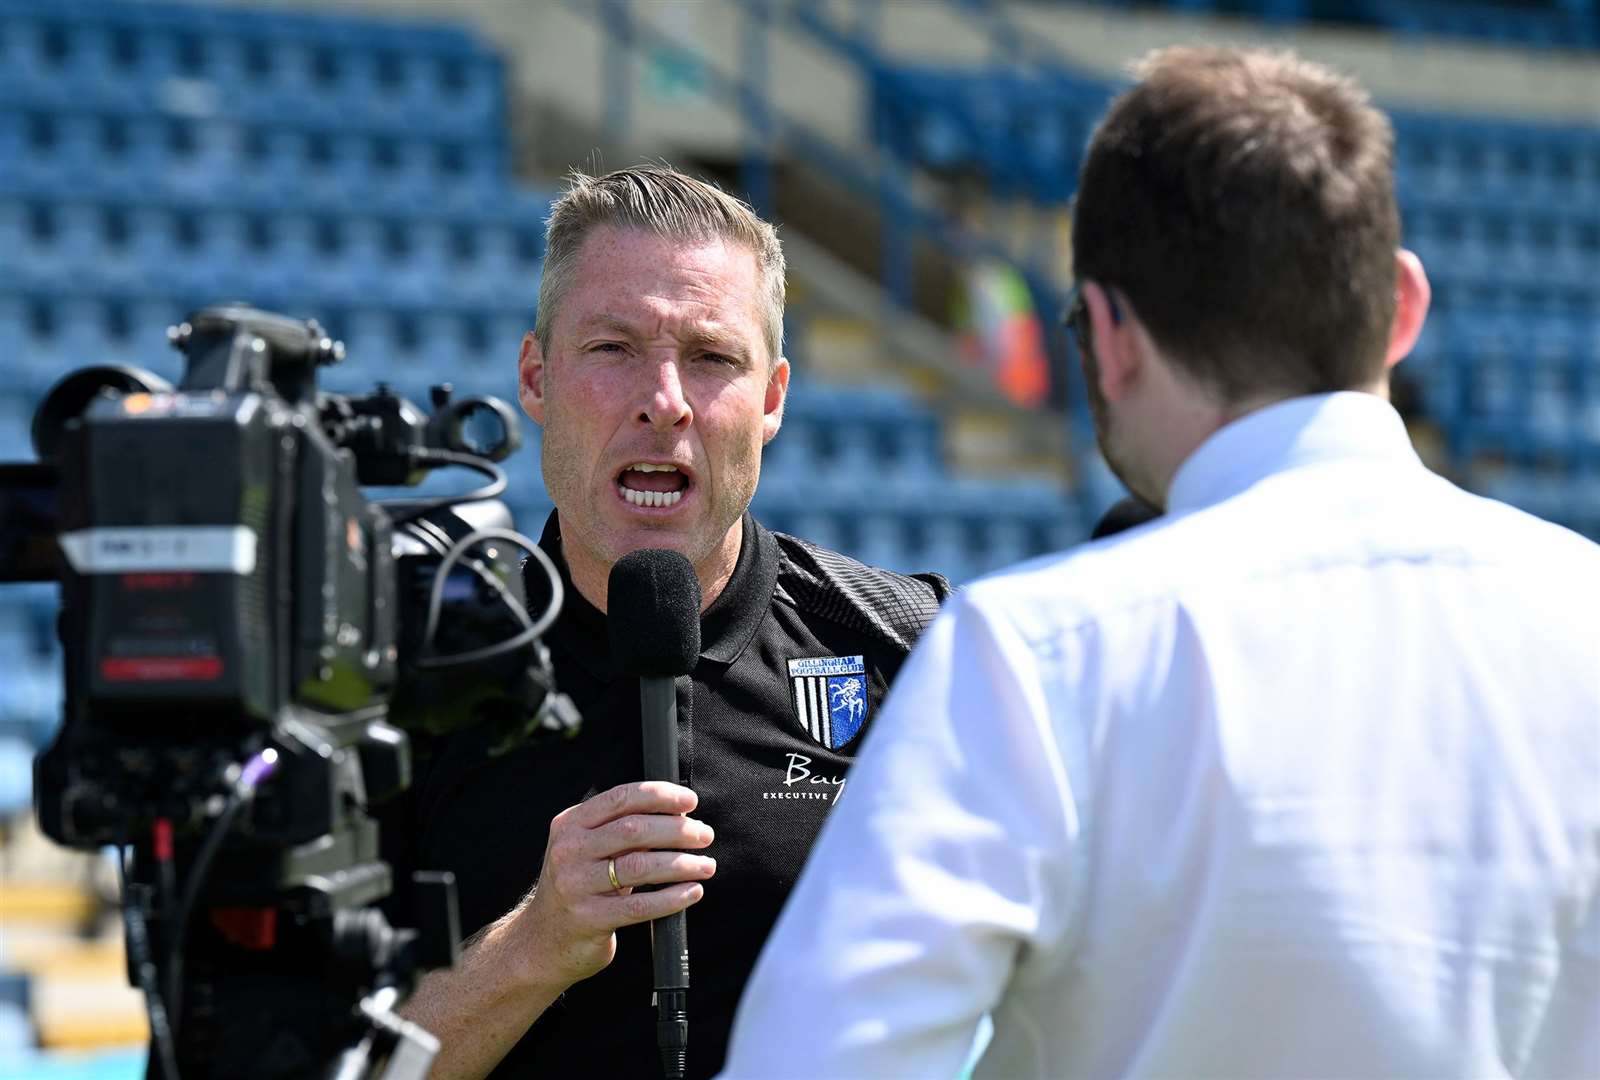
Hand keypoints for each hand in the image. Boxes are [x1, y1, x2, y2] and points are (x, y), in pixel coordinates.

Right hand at [514, 780, 715, 989]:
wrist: (541, 941)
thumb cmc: (578, 888)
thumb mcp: (588, 850)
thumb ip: (622, 830)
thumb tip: (678, 814)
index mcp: (571, 824)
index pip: (621, 798)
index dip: (660, 795)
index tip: (690, 801)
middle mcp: (569, 850)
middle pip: (634, 830)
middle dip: (677, 830)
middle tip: (704, 835)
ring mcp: (575, 885)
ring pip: (640, 867)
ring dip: (681, 864)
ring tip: (706, 865)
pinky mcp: (588, 919)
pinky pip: (639, 905)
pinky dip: (672, 898)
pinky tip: (692, 892)